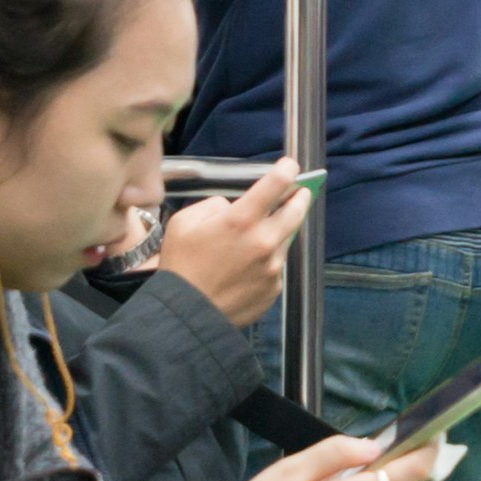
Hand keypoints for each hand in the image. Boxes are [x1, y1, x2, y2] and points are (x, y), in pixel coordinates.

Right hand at [150, 166, 308, 325]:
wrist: (186, 314)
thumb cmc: (180, 265)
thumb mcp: (183, 223)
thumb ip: (213, 206)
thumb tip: (232, 207)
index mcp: (240, 221)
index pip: (275, 185)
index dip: (286, 171)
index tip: (290, 166)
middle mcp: (263, 241)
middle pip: (296, 211)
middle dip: (300, 198)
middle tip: (300, 193)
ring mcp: (272, 266)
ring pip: (286, 239)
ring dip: (281, 231)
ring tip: (269, 229)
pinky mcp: (274, 287)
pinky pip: (277, 265)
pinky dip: (269, 259)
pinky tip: (251, 265)